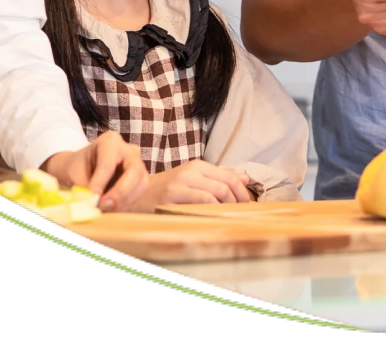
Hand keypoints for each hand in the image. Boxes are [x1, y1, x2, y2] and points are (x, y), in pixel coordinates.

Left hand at [44, 131, 148, 211]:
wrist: (80, 169)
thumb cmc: (76, 168)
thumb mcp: (74, 175)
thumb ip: (85, 188)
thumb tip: (93, 204)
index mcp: (110, 141)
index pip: (109, 163)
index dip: (101, 183)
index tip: (92, 199)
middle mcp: (129, 150)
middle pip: (134, 171)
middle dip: (120, 192)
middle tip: (104, 206)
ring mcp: (138, 164)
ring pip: (141, 183)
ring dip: (124, 201)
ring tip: (105, 210)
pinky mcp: (140, 179)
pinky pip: (139, 193)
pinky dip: (125, 204)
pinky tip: (111, 209)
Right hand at [125, 161, 255, 212]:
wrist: (137, 196)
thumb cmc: (167, 190)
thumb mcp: (192, 179)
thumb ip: (217, 178)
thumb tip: (246, 179)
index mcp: (197, 165)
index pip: (229, 176)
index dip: (243, 192)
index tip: (249, 206)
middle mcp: (190, 171)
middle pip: (225, 185)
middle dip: (238, 203)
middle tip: (241, 216)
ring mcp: (181, 184)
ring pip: (215, 194)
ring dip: (227, 209)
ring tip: (229, 219)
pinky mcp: (172, 197)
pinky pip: (199, 203)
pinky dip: (211, 212)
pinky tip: (213, 219)